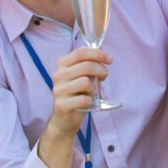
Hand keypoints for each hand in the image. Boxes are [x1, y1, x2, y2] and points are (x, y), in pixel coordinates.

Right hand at [37, 47, 111, 167]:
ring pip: (86, 82)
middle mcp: (58, 75)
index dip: (98, 54)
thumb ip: (90, 61)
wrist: (64, 119)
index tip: (109, 59)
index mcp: (62, 64)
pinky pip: (83, 99)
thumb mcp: (83, 76)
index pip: (80, 52)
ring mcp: (58, 90)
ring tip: (91, 93)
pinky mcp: (61, 105)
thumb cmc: (76, 94)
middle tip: (104, 77)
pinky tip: (87, 103)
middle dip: (101, 70)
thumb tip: (101, 47)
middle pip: (86, 66)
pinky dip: (90, 101)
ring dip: (94, 88)